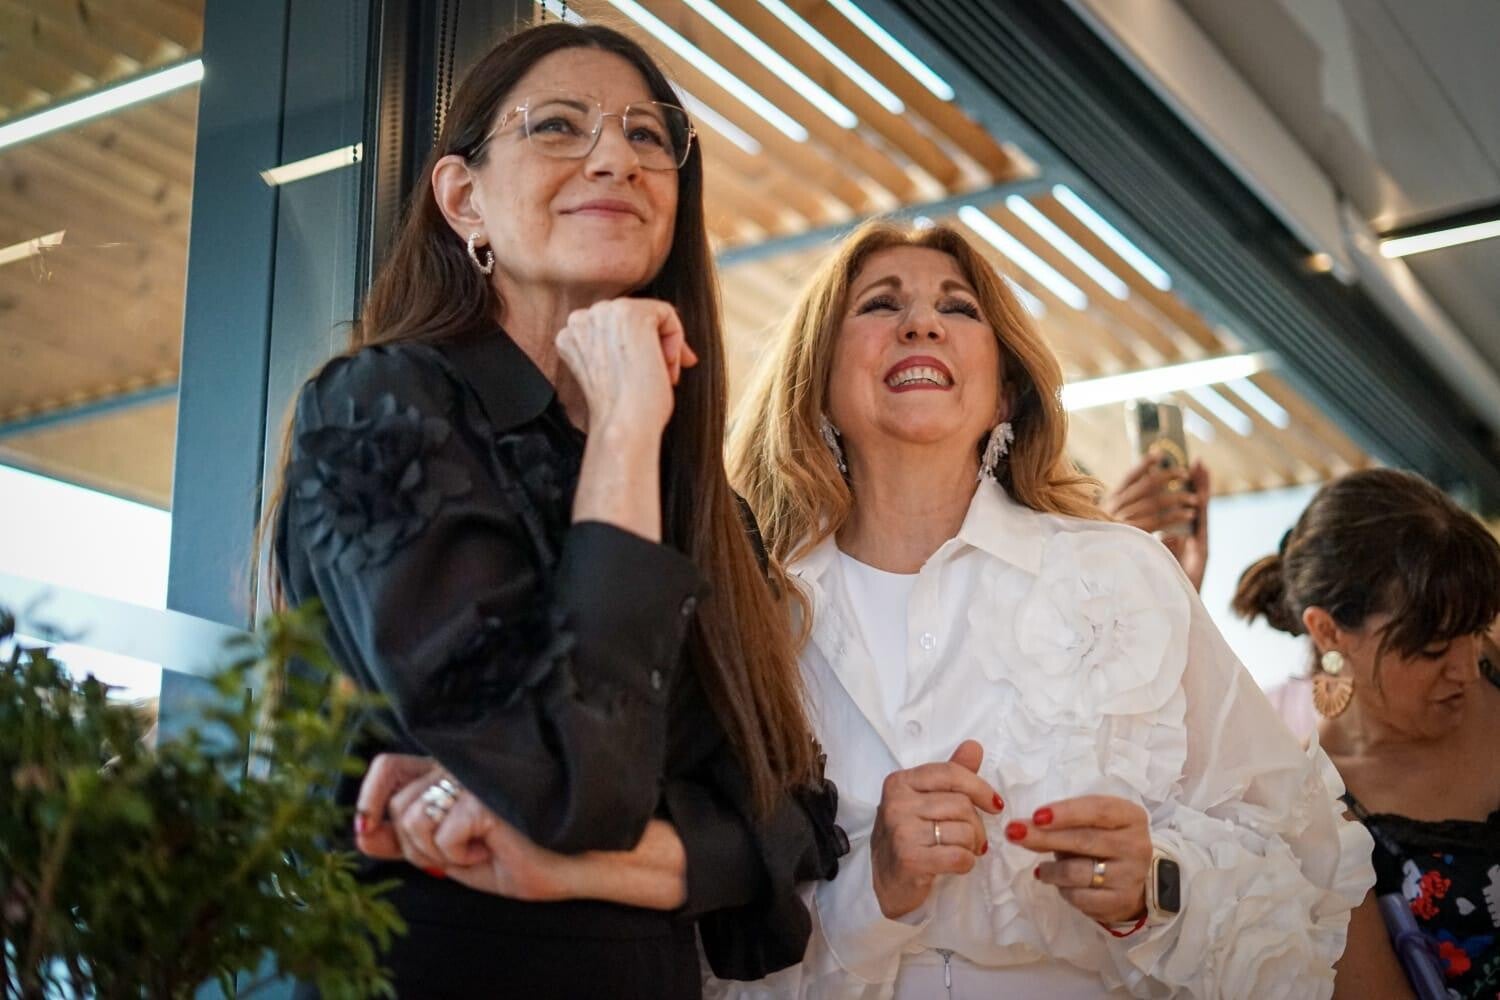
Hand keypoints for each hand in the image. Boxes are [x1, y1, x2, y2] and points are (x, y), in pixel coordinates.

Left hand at [354, 752, 579, 900]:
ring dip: (438, 853)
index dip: (368, 800)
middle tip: (454, 856)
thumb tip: (362, 834)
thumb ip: (409, 840)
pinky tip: (492, 850)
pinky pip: (442, 836)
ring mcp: (474, 778)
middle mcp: (461, 765)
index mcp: (452, 772)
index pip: (388, 766)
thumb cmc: (525, 856)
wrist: (577, 864)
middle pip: (399, 806)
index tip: (368, 831)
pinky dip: (462, 857)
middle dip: (413, 846)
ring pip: (414, 820)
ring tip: (477, 851)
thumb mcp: (454, 852)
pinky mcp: (485, 796)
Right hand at [556, 298, 698, 432]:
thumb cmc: (620, 411)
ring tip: (663, 373)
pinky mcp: (630, 313)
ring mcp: (604, 313)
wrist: (624, 426)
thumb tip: (651, 339)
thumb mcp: (608, 371)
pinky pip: (666, 313)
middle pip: (631, 316)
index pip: (613, 326)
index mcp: (570, 335)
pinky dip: (675, 339)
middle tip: (663, 374)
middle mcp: (581, 319)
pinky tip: (666, 365)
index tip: (652, 370)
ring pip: (649, 314)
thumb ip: (614, 347)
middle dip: (653, 344)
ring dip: (663, 343)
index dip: (638, 348)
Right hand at [870, 740, 1002, 918]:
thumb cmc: (910, 837)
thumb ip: (951, 775)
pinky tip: (956, 864)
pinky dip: (966, 863)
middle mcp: (897, 803)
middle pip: (961, 805)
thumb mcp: (925, 801)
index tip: (994, 805)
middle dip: (977, 825)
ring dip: (972, 847)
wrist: (888, 882)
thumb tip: (974, 747)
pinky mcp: (910, 860)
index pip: (950, 773)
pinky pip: (959, 856)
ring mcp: (901, 831)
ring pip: (964, 831)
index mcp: (900, 782)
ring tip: (962, 851)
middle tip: (973, 839)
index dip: (980, 788)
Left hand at [1006, 795, 1150, 924]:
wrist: (1137, 880)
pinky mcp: (1120, 902)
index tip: (1036, 816)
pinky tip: (1060, 884)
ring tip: (1041, 870)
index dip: (1066, 812)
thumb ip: (1065, 823)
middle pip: (1084, 840)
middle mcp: (1135, 845)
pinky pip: (1080, 897)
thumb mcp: (1094, 823)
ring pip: (1077, 872)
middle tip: (1014, 833)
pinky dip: (1063, 890)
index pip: (1098, 810)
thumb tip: (1022, 828)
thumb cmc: (1106, 841)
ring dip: (1050, 870)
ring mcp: (1130, 876)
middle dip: (1044, 837)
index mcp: (1130, 817)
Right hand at [1104, 453, 1198, 535]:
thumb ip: (1126, 503)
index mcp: (1110, 500)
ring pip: (1156, 502)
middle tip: (1185, 474)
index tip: (1160, 454)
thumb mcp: (1110, 518)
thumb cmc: (1108, 539)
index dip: (1145, 464)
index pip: (1129, 477)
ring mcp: (1123, 520)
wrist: (1098, 561)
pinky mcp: (1133, 534)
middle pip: (1146, 485)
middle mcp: (1116, 507)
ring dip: (1178, 498)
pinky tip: (1189, 514)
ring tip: (1194, 498)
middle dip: (1168, 476)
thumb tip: (1148, 482)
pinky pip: (1160, 521)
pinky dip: (1176, 516)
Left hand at [1160, 461, 1209, 590]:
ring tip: (1202, 472)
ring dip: (1203, 494)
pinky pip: (1200, 534)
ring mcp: (1199, 550)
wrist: (1179, 616)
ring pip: (1201, 516)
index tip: (1186, 471)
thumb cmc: (1168, 591)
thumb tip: (1167, 534)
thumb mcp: (1162, 565)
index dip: (1187, 493)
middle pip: (1197, 509)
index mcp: (1184, 542)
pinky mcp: (1201, 558)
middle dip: (1198, 486)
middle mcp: (1194, 543)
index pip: (1184, 512)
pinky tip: (1199, 500)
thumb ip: (1168, 550)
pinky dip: (1200, 517)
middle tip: (1198, 462)